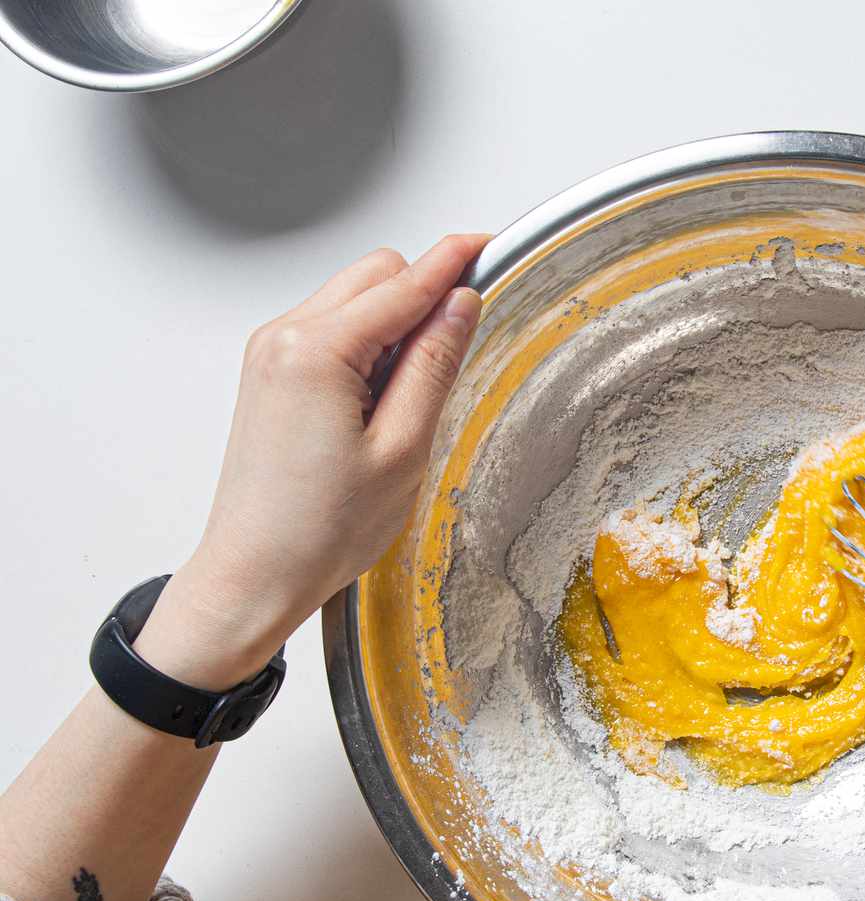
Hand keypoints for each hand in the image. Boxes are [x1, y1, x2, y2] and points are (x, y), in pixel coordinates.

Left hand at [133, 235, 487, 688]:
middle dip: (423, 296)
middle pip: (375, 274)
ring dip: (395, 325)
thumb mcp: (403, 448)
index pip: (403, 283)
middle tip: (456, 354)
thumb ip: (433, 365)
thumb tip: (460, 305)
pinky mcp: (271, 372)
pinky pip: (332, 329)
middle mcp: (284, 337)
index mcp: (317, 351)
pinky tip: (380, 402)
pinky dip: (367, 346)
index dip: (454, 261)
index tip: (490, 242)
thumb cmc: (321, 529)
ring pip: (354, 298)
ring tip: (408, 402)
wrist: (255, 574)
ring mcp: (271, 352)